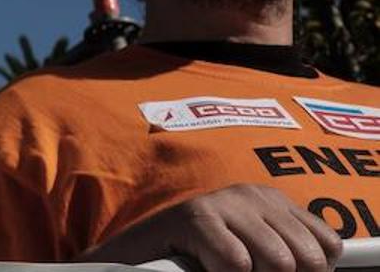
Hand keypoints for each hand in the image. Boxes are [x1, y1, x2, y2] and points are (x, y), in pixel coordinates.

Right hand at [77, 184, 341, 271]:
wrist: (132, 258)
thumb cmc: (192, 263)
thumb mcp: (250, 256)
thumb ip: (283, 256)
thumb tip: (315, 268)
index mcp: (271, 202)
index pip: (326, 246)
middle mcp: (251, 194)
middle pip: (307, 259)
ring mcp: (222, 202)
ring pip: (278, 262)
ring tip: (221, 269)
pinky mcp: (194, 216)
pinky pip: (237, 263)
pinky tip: (202, 266)